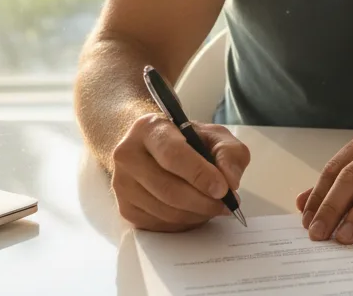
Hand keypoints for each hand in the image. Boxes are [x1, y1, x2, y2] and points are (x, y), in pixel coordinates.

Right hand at [111, 113, 250, 231]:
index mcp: (150, 129)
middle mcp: (128, 155)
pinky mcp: (124, 207)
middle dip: (203, 201)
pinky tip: (195, 212)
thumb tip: (230, 182)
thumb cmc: (186, 140)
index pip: (172, 154)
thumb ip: (229, 153)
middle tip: (226, 204)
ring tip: (214, 207)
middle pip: (167, 188)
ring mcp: (121, 183)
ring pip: (164, 210)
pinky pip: (158, 224)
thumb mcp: (214, 136)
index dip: (199, 174)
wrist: (154, 149)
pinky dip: (183, 223)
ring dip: (196, 214)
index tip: (222, 189)